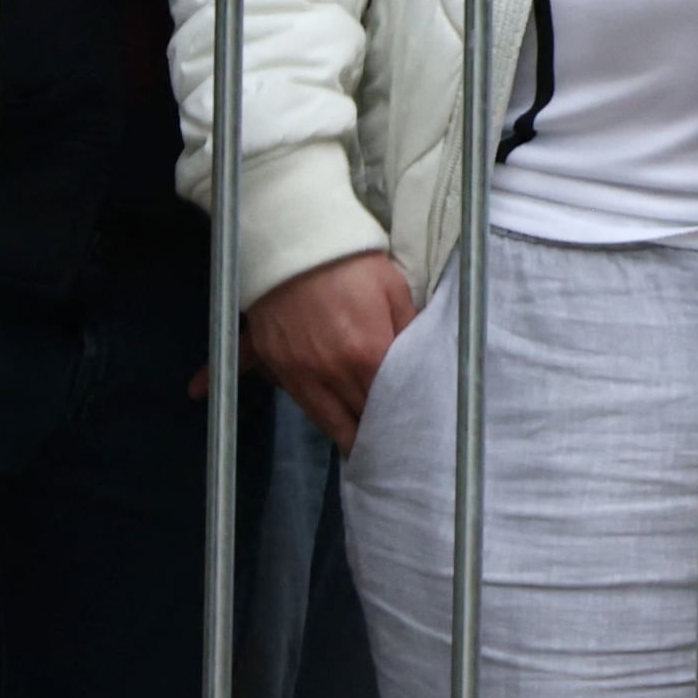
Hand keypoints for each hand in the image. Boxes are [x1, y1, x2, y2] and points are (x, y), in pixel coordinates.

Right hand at [241, 253, 418, 453]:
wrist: (296, 248)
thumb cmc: (353, 267)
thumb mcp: (395, 292)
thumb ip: (409, 331)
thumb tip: (423, 361)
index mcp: (367, 354)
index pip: (388, 404)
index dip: (401, 421)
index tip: (413, 435)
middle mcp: (330, 373)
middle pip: (355, 418)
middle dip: (374, 433)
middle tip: (391, 449)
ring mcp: (298, 372)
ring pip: (324, 418)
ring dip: (344, 434)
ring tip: (362, 449)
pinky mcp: (274, 365)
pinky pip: (293, 400)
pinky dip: (311, 413)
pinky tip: (329, 423)